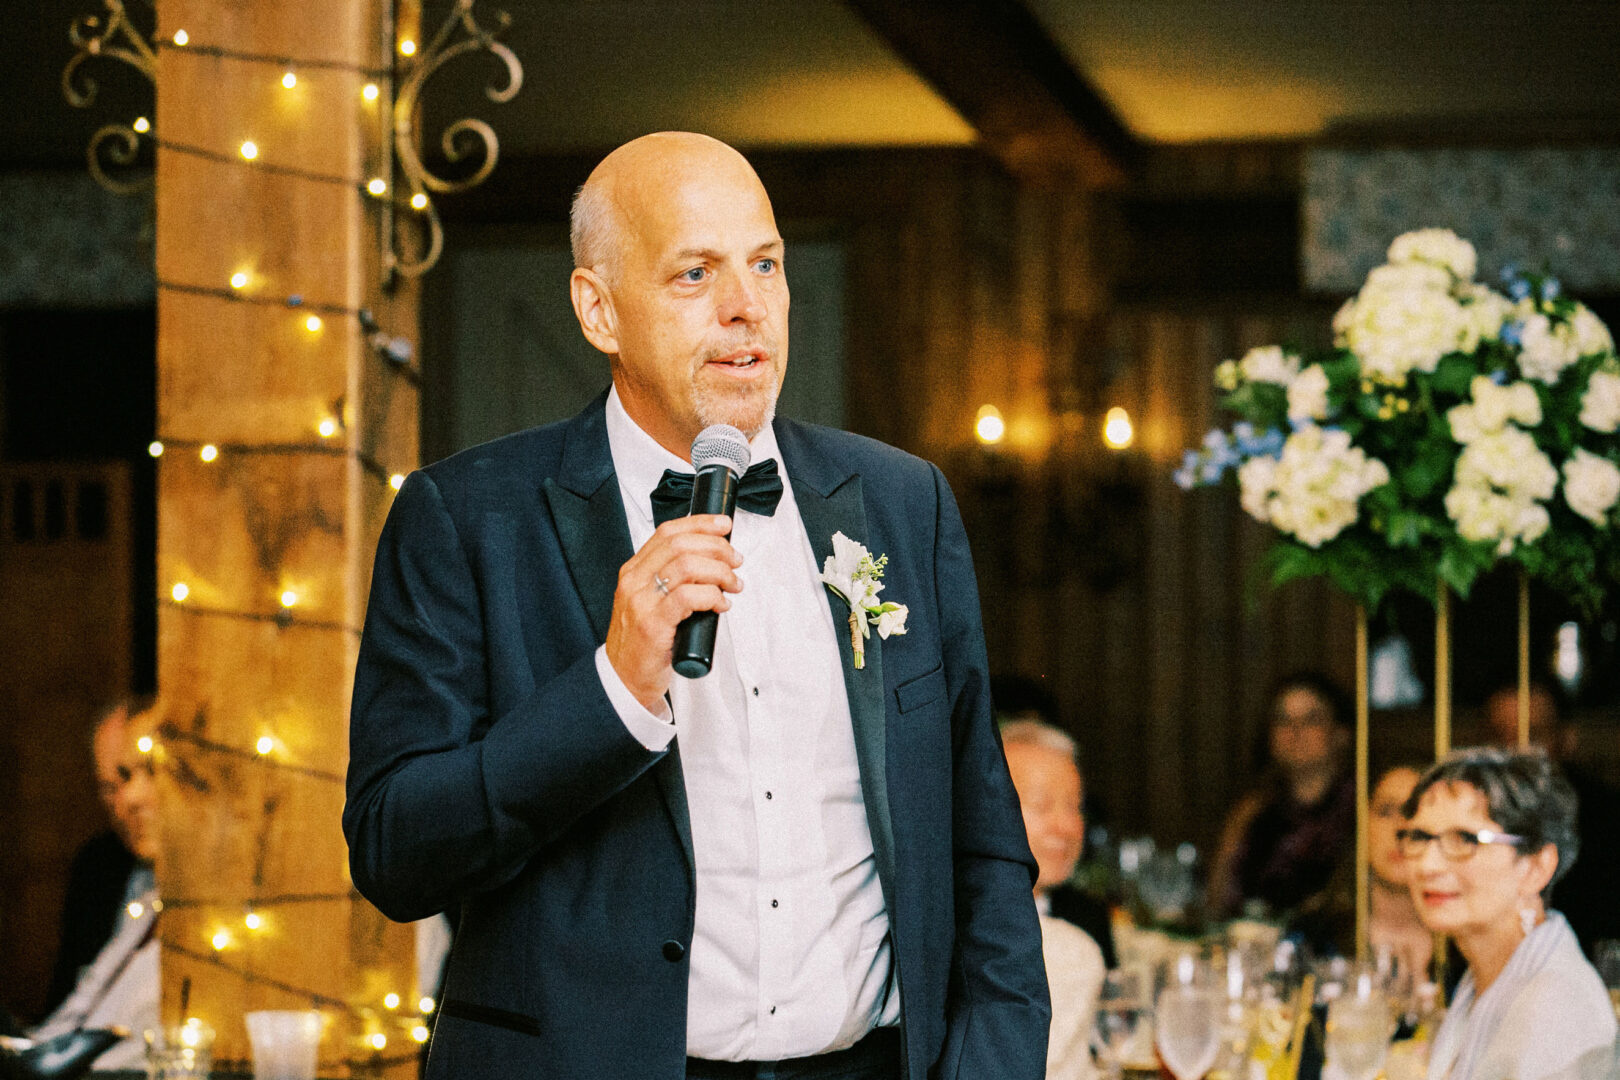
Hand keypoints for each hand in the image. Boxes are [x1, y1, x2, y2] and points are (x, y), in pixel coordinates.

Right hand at [605, 514, 742, 711]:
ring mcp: (641, 602)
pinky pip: (687, 597)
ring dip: (720, 572)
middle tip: (735, 561)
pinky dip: (712, 596)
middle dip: (717, 547)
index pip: (667, 532)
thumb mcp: (652, 602)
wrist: (623, 680)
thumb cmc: (643, 642)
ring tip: (733, 585)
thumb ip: (674, 580)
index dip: (700, 523)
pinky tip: (721, 605)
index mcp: (634, 571)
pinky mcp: (652, 625)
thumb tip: (714, 561)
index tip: (723, 525)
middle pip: (681, 544)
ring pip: (687, 566)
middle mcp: (634, 582)